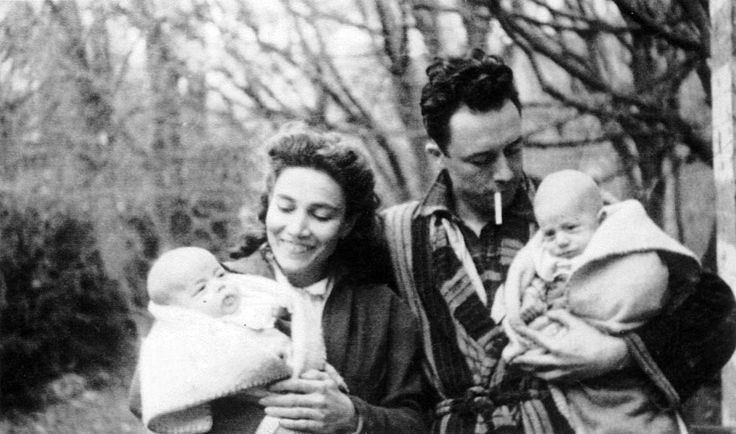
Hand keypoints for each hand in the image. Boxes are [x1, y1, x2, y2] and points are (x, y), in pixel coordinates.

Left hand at [259, 369, 357, 432]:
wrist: (349, 416)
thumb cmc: (334, 396)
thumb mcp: (329, 380)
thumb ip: (316, 374)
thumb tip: (302, 373)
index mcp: (320, 387)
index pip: (297, 384)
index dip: (282, 385)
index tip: (270, 386)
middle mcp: (319, 400)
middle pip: (292, 400)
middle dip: (275, 400)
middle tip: (262, 400)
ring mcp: (319, 414)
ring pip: (295, 413)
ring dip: (279, 412)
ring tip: (267, 410)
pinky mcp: (318, 426)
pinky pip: (301, 425)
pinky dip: (290, 423)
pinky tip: (280, 420)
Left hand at [509, 309, 629, 381]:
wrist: (611, 356)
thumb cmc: (593, 337)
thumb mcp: (577, 322)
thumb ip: (560, 315)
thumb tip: (548, 312)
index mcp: (558, 347)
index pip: (535, 339)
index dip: (523, 333)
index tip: (514, 329)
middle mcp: (557, 362)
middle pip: (531, 362)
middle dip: (519, 360)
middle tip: (509, 357)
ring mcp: (562, 372)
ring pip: (539, 374)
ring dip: (527, 370)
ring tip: (519, 366)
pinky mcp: (568, 379)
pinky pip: (549, 380)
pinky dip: (540, 376)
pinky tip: (536, 373)